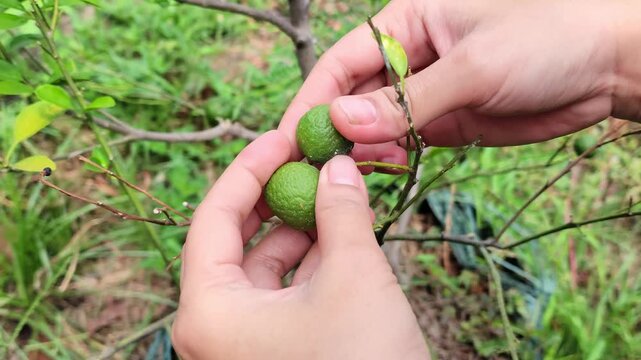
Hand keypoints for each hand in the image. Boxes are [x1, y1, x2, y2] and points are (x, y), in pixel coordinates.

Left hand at [172, 131, 428, 358]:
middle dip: (274, 197)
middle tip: (306, 161)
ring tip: (333, 192)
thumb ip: (341, 212)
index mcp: (208, 311)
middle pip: (235, 241)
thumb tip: (338, 165)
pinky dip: (308, 261)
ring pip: (262, 267)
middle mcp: (213, 328)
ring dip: (298, 228)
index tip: (280, 138)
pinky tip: (338, 234)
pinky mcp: (272, 351)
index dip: (248, 169)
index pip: (213, 218)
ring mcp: (242, 343)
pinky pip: (281, 293)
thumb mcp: (353, 277)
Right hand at [279, 0, 640, 154]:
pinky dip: (387, 158)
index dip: (312, 98)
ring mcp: (423, 92)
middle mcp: (406, 58)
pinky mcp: (442, 122)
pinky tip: (381, 171)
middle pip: (351, 97)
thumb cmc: (545, 39)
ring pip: (373, 124)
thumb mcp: (473, 66)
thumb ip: (406, 99)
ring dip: (357, 149)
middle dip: (331, 131)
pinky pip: (401, 142)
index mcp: (405, 24)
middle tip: (309, 171)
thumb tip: (341, 120)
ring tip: (341, 177)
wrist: (605, 68)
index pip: (343, 62)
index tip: (290, 136)